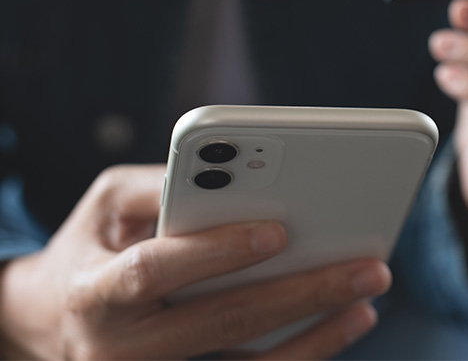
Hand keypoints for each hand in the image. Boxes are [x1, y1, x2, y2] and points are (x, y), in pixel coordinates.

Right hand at [0, 165, 390, 359]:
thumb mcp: (107, 203)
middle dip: (302, 292)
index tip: (279, 230)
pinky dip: (300, 354)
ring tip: (366, 303)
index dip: (215, 250)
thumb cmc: (93, 246)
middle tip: (366, 268)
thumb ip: (159, 185)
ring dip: (315, 336)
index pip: (155, 269)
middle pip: (222, 321)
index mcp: (96, 290)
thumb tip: (231, 171)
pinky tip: (341, 327)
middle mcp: (124, 345)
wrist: (54, 321)